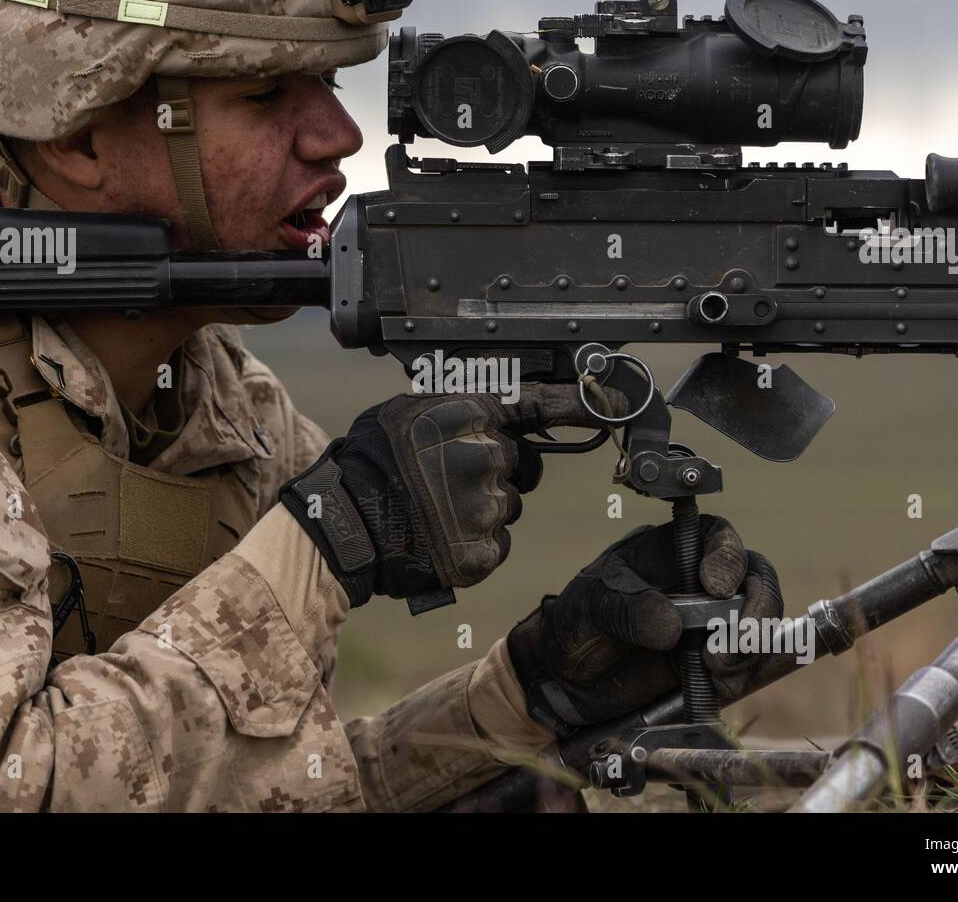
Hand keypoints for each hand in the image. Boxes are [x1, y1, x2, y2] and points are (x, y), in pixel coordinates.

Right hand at [281, 384, 625, 607]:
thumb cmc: (368, 465)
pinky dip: (473, 543)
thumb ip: (457, 406)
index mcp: (466, 415)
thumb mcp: (406, 412)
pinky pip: (497, 543)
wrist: (340, 528)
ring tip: (432, 511)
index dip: (579, 405)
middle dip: (489, 471)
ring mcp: (484, 508)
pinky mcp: (481, 553)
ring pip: (506, 506)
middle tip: (443, 480)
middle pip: (517, 464)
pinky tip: (438, 537)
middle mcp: (484, 457)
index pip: (537, 404)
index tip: (616, 406)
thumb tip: (500, 409)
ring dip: (479, 509)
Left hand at [507, 518, 782, 733]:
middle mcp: (697, 583)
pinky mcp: (712, 662)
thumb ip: (627, 610)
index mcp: (668, 553)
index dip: (728, 557)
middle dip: (757, 607)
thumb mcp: (590, 608)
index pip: (714, 537)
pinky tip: (714, 684)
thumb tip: (673, 625)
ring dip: (750, 647)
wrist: (564, 679)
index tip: (717, 589)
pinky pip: (747, 664)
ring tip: (715, 668)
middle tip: (739, 638)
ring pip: (758, 622)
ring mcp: (709, 623)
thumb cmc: (575, 624)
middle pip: (754, 578)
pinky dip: (741, 675)